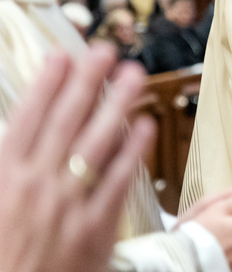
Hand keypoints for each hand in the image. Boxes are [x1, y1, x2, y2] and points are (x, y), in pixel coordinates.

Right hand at [0, 46, 155, 271]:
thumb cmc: (3, 255)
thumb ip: (8, 167)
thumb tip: (16, 134)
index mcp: (4, 180)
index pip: (27, 120)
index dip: (46, 85)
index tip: (62, 56)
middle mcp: (36, 187)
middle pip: (65, 122)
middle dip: (86, 82)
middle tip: (105, 50)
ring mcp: (67, 206)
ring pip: (96, 144)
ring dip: (117, 105)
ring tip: (134, 75)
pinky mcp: (95, 229)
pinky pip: (117, 181)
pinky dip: (132, 152)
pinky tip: (145, 126)